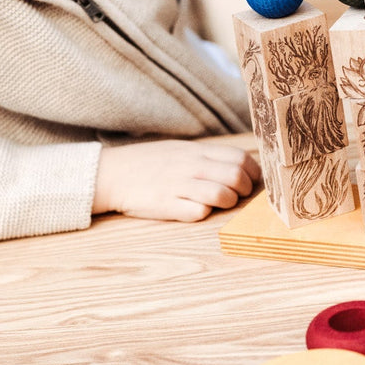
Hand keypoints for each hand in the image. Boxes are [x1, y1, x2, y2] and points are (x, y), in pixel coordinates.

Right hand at [92, 140, 260, 220]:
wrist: (112, 173)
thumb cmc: (149, 163)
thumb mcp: (180, 150)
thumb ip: (207, 157)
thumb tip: (238, 166)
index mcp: (197, 151)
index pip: (240, 157)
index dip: (252, 172)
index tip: (251, 181)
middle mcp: (191, 166)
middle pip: (236, 176)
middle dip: (245, 190)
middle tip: (238, 195)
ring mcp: (179, 185)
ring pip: (222, 195)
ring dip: (228, 203)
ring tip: (219, 204)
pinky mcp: (167, 205)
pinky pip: (199, 212)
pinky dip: (204, 213)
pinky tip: (197, 210)